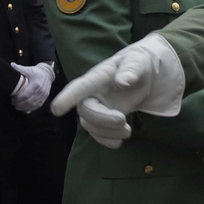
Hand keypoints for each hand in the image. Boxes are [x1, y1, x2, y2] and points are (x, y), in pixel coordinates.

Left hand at [9, 61, 54, 111]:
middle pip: (29, 102)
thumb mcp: (28, 69)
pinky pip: (37, 106)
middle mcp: (41, 91)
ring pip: (33, 105)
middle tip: (13, 103)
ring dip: (24, 108)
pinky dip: (30, 109)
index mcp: (36, 84)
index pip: (25, 95)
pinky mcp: (45, 98)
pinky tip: (24, 109)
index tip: (12, 98)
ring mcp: (44, 96)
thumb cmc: (36, 72)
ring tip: (17, 107)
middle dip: (19, 104)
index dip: (18, 99)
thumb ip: (19, 68)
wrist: (48, 74)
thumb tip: (11, 64)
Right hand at [51, 34, 187, 148]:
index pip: (81, 86)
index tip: (56, 110)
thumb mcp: (139, 61)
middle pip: (85, 110)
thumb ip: (131, 69)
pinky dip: (106, 140)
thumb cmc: (139, 63)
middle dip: (101, 120)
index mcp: (99, 76)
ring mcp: (98, 107)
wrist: (147, 75)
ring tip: (128, 131)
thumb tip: (122, 81)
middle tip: (123, 121)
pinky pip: (98, 133)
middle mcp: (93, 92)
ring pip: (90, 124)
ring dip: (107, 132)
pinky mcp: (104, 119)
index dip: (68, 97)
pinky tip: (118, 142)